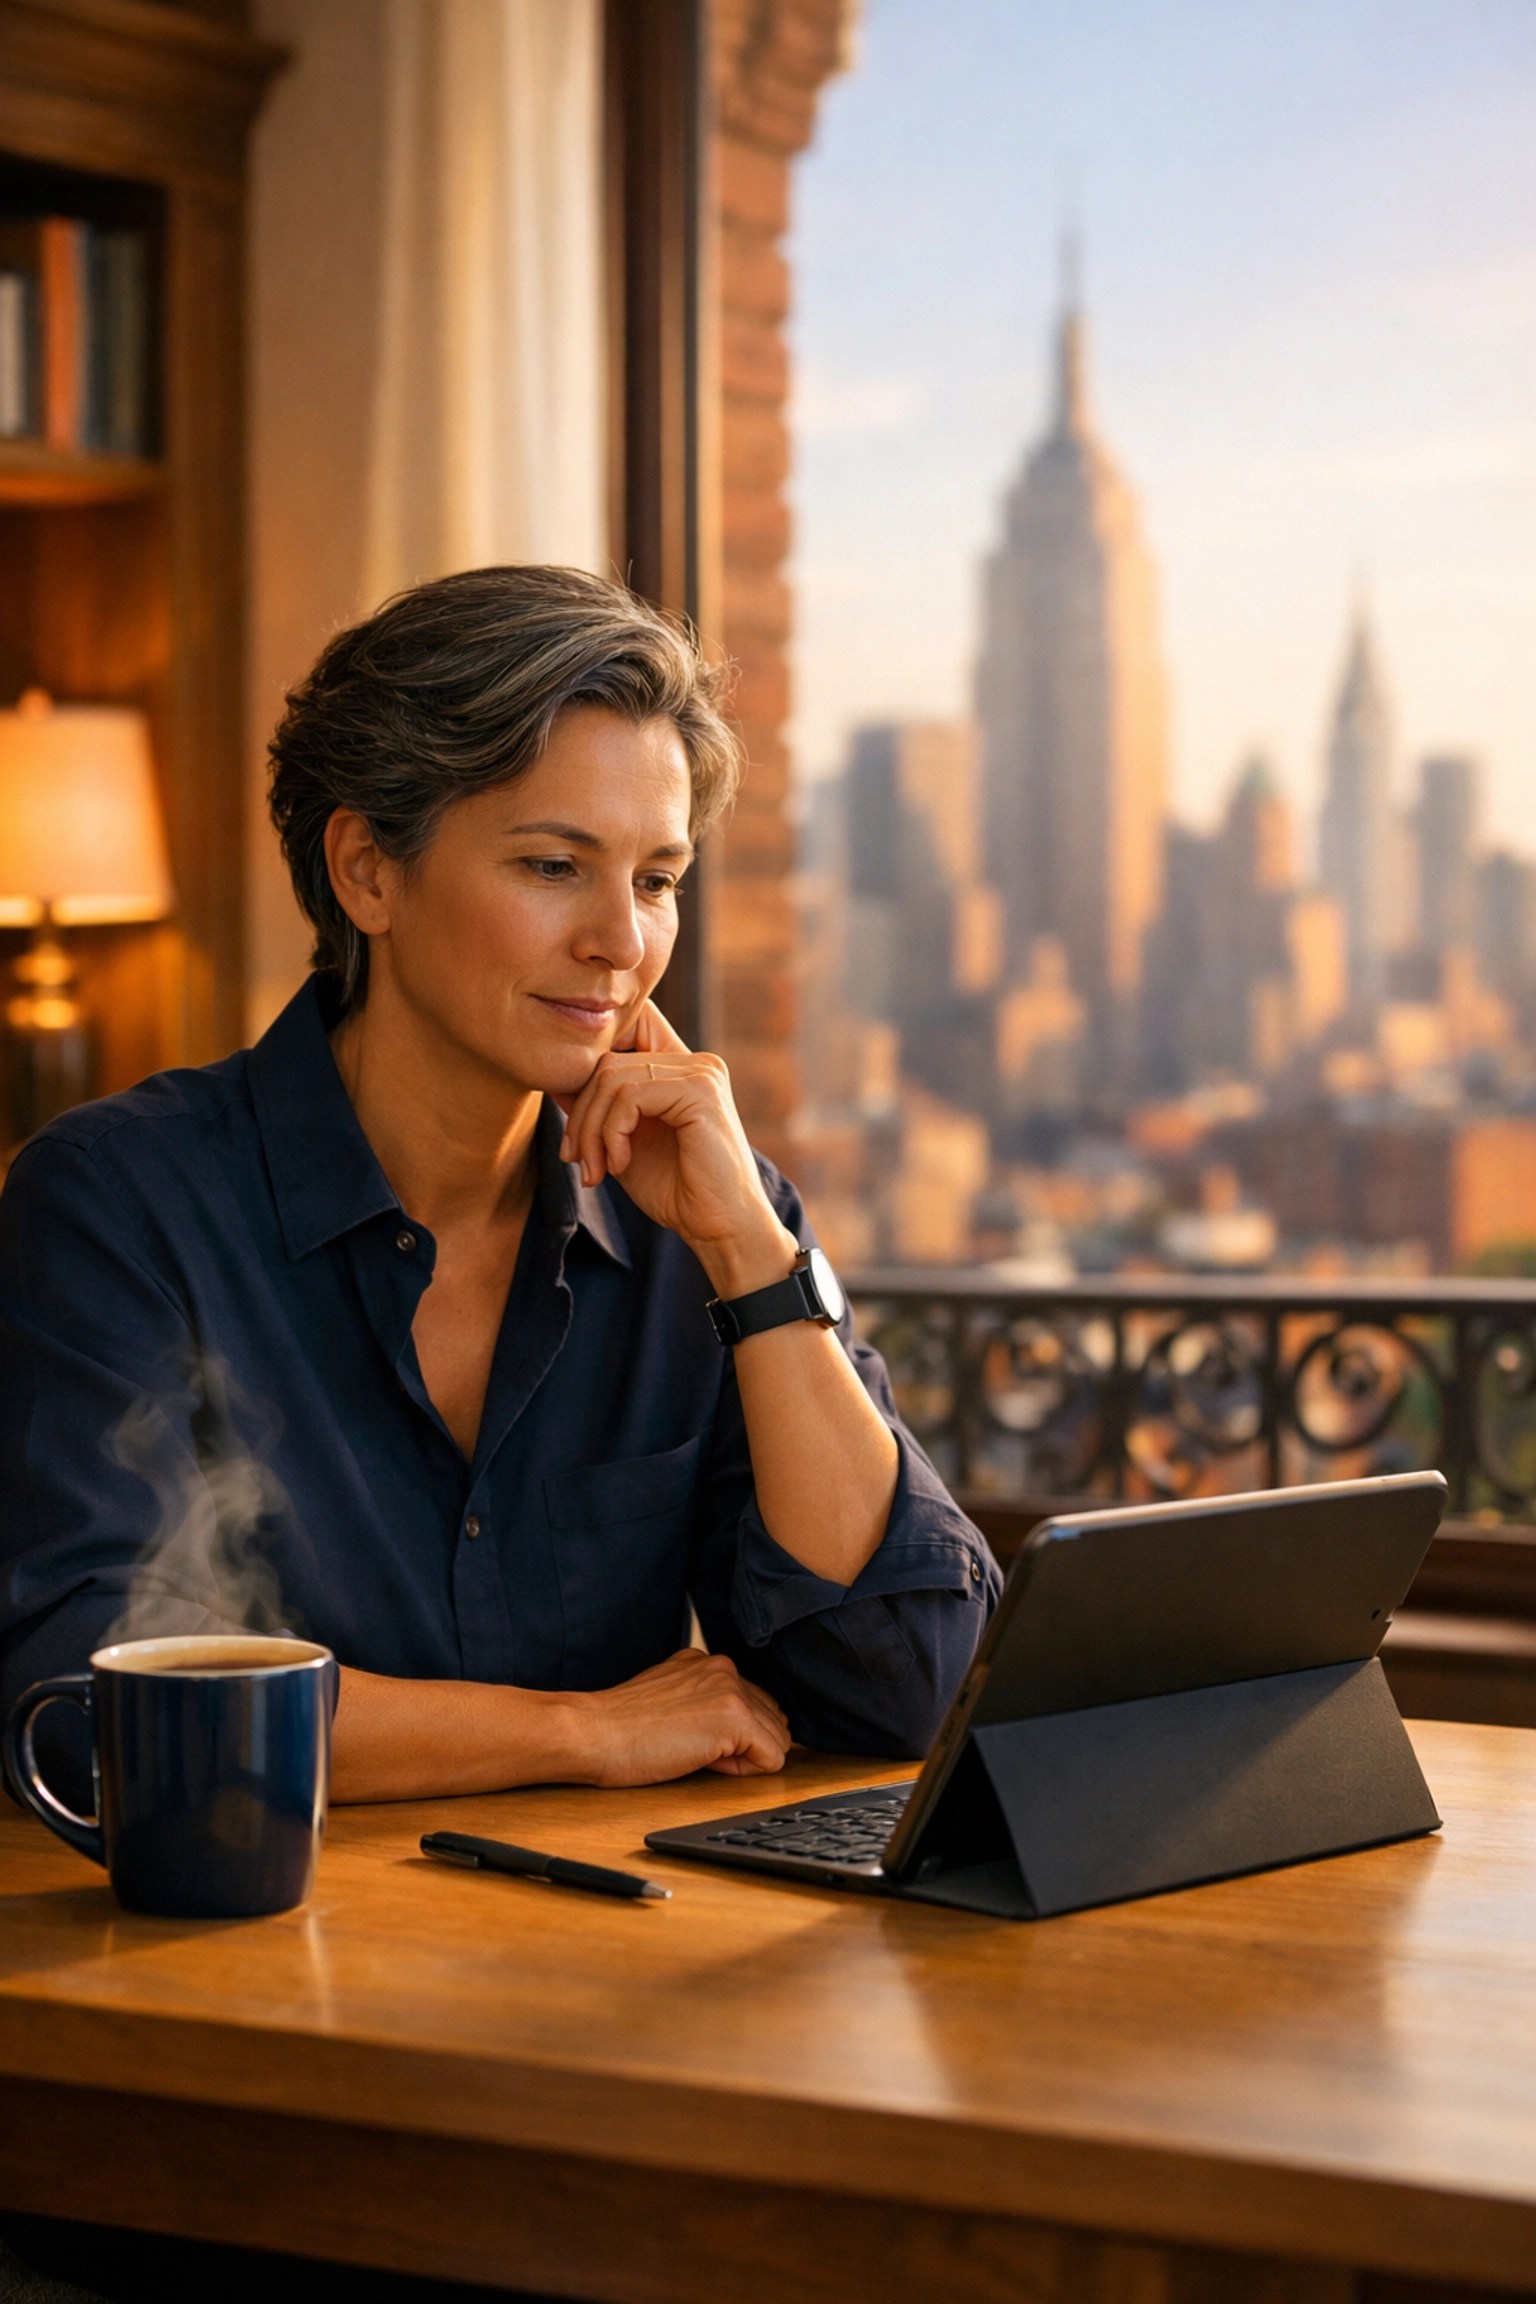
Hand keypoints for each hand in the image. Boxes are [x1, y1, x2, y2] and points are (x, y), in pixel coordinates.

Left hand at [558, 1002, 796, 1295]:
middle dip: (581, 1116)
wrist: (721, 1229)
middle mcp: (696, 1063)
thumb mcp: (623, 1145)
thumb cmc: (677, 1192)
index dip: (587, 1071)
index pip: (624, 1037)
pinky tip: (621, 1165)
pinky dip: (613, 1133)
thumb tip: (558, 1082)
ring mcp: (701, 1073)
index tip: (575, 1130)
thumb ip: (599, 1112)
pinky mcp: (700, 1091)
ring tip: (597, 1170)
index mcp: (682, 1069)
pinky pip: (630, 1097)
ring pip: (612, 1079)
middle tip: (577, 1161)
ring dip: (591, 1130)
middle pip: (607, 1063)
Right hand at [563, 1649, 791, 1784]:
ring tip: (696, 1753)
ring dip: (744, 1759)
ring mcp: (732, 1690)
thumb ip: (702, 1701)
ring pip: (777, 1739)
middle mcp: (724, 1668)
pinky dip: (745, 1772)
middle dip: (743, 1746)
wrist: (594, 1734)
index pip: (754, 1703)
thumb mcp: (667, 1699)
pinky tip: (706, 1762)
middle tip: (693, 1749)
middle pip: (772, 1720)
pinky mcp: (736, 1717)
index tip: (691, 1739)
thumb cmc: (619, 1729)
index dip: (731, 1736)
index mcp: (707, 1662)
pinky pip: (773, 1757)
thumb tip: (736, 1733)